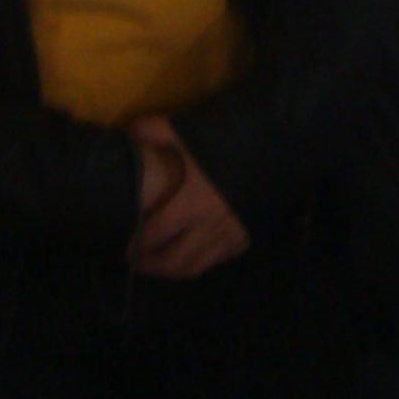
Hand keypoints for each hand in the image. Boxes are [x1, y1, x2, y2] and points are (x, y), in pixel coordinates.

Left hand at [127, 116, 249, 278]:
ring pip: (195, 267)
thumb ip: (155, 132)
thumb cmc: (227, 139)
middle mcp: (209, 226)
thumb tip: (128, 136)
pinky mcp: (244, 237)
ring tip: (161, 262)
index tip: (124, 245)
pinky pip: (217, 260)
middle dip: (152, 265)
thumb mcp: (188, 129)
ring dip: (174, 269)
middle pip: (174, 261)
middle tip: (138, 260)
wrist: (275, 142)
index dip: (136, 244)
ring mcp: (229, 235)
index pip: (155, 234)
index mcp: (191, 201)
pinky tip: (193, 251)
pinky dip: (201, 261)